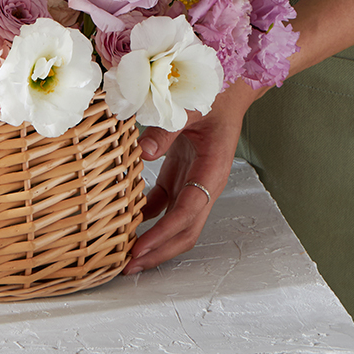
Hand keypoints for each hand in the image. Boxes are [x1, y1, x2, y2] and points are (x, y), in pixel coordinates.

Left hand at [124, 81, 255, 273]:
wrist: (228, 86)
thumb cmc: (213, 93)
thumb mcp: (190, 107)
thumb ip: (166, 129)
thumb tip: (141, 152)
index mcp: (212, 170)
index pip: (187, 214)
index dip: (163, 235)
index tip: (139, 251)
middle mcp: (206, 184)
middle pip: (185, 231)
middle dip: (158, 252)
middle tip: (128, 267)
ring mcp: (194, 182)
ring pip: (176, 223)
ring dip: (153, 240)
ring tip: (125, 255)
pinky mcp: (181, 174)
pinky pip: (165, 204)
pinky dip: (148, 217)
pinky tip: (128, 223)